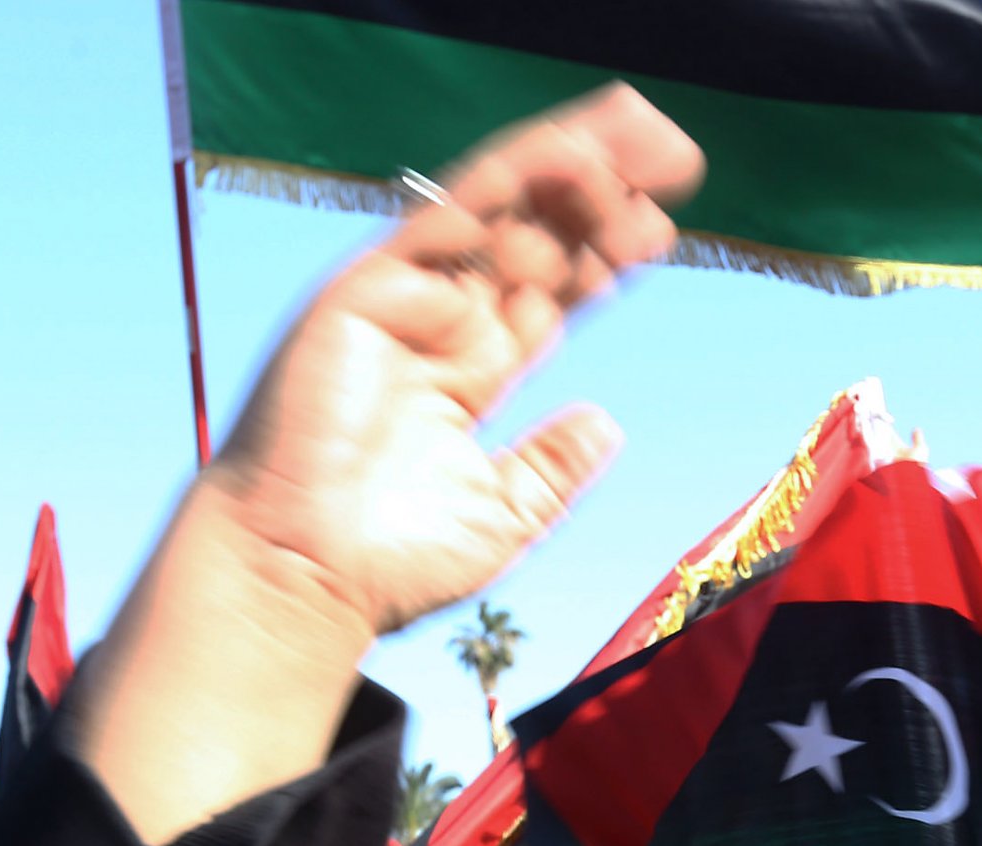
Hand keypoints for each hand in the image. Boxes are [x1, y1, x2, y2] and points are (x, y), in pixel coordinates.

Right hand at [72, 86, 705, 845]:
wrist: (306, 576)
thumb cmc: (390, 564)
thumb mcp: (504, 515)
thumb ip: (552, 467)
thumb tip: (607, 423)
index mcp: (472, 373)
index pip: (553, 295)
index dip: (608, 256)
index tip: (666, 228)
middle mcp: (441, 327)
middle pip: (537, 239)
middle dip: (603, 194)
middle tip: (674, 153)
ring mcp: (404, 304)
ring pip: (500, 214)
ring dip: (570, 167)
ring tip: (641, 134)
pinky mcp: (365, 293)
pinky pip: (443, 220)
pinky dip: (506, 183)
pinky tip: (570, 154)